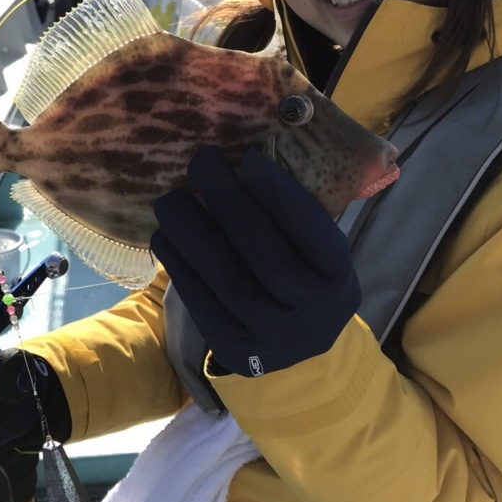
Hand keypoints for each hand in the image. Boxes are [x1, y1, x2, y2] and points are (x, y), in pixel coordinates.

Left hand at [151, 146, 360, 376]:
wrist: (294, 345)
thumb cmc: (302, 275)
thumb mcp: (318, 250)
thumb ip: (296, 214)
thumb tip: (248, 157)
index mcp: (337, 275)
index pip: (311, 230)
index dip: (279, 192)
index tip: (248, 156)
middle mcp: (309, 308)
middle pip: (266, 253)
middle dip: (230, 202)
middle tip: (201, 162)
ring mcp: (270, 332)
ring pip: (228, 279)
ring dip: (194, 234)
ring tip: (171, 199)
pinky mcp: (233, 345)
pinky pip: (202, 303)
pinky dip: (180, 267)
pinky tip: (165, 236)